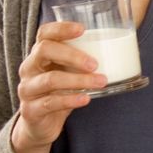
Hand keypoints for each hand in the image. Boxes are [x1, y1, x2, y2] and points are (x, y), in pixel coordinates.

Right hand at [10, 22, 106, 152]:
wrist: (42, 124)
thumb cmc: (60, 91)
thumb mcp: (70, 72)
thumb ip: (85, 61)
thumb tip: (125, 50)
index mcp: (39, 54)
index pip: (44, 33)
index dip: (61, 28)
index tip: (82, 29)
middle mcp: (29, 68)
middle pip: (45, 50)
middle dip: (72, 55)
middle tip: (95, 63)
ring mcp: (27, 89)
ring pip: (50, 79)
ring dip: (78, 80)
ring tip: (100, 81)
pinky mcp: (31, 110)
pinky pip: (50, 103)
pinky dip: (70, 99)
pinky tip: (86, 99)